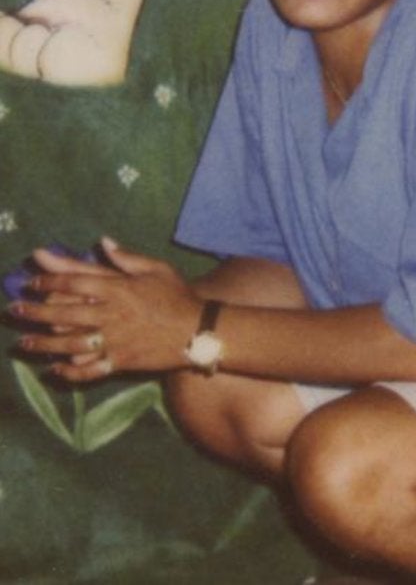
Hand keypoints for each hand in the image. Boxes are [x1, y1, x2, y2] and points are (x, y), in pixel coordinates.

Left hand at [9, 238, 200, 381]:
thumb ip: (128, 257)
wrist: (199, 331)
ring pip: (70, 344)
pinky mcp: (121, 361)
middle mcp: (111, 314)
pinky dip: (71, 372)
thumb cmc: (178, 296)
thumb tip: (103, 241)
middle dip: (35, 311)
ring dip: (44, 343)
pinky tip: (55, 370)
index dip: (50, 279)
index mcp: (119, 288)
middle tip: (15, 310)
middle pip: (64, 313)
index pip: (75, 281)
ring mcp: (114, 340)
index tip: (33, 280)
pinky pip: (89, 369)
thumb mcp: (158, 269)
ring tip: (25, 342)